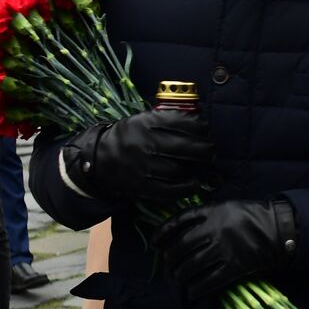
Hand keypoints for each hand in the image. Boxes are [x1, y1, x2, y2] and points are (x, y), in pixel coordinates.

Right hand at [62, 110, 213, 200]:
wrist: (97, 158)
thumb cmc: (128, 136)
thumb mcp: (142, 120)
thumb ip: (166, 119)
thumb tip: (199, 121)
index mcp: (146, 124)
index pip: (181, 122)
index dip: (199, 126)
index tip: (206, 129)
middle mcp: (145, 144)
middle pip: (184, 148)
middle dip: (204, 149)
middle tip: (211, 150)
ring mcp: (143, 167)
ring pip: (178, 169)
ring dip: (196, 169)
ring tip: (204, 166)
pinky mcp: (141, 186)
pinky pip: (169, 190)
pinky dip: (186, 187)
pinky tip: (194, 183)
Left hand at [153, 199, 296, 298]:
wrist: (279, 227)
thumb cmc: (253, 215)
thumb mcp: (228, 206)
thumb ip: (207, 215)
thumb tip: (181, 230)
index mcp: (213, 211)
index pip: (180, 221)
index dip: (163, 232)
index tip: (154, 243)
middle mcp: (215, 229)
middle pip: (181, 247)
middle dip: (170, 259)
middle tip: (169, 265)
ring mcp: (225, 248)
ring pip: (192, 266)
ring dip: (181, 275)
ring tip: (179, 279)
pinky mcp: (235, 265)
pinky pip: (210, 281)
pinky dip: (198, 288)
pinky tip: (193, 291)